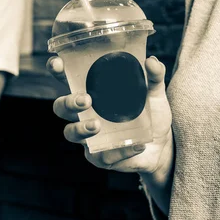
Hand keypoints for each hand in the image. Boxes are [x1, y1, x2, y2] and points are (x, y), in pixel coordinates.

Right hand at [47, 55, 172, 174]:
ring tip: (97, 125)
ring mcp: (89, 137)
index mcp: (93, 93)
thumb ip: (154, 77)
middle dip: (68, 102)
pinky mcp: (100, 157)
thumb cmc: (150, 115)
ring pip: (71, 133)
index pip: (68, 79)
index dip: (57, 71)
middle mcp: (85, 114)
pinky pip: (101, 156)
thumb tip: (151, 62)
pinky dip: (119, 151)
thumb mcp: (154, 94)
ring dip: (81, 128)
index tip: (57, 64)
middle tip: (86, 100)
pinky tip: (136, 145)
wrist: (162, 146)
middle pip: (61, 107)